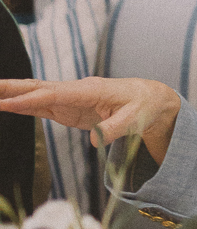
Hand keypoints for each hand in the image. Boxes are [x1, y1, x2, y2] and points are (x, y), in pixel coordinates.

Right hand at [0, 75, 180, 164]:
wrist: (150, 99)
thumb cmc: (143, 107)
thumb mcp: (135, 119)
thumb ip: (113, 128)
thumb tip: (95, 140)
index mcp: (89, 90)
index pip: (53, 94)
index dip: (30, 99)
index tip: (7, 102)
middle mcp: (75, 91)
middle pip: (37, 88)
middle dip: (11, 89)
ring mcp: (69, 99)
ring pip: (35, 95)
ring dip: (11, 95)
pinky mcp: (68, 109)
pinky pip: (41, 105)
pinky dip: (22, 105)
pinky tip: (6, 105)